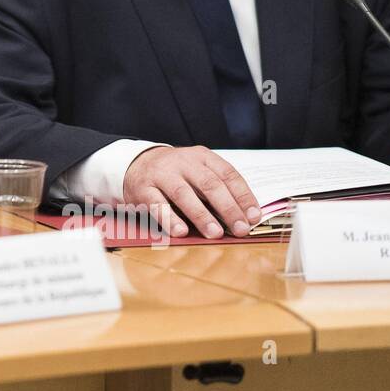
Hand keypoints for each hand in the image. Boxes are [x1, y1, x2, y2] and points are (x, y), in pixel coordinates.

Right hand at [123, 145, 261, 238]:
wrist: (136, 163)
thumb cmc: (176, 174)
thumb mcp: (198, 171)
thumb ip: (218, 189)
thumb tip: (245, 216)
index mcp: (201, 157)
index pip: (228, 174)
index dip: (243, 196)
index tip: (254, 217)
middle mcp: (182, 162)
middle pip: (209, 184)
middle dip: (228, 208)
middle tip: (240, 229)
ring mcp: (161, 174)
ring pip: (183, 194)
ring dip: (201, 215)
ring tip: (215, 233)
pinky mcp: (143, 188)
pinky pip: (157, 205)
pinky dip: (170, 219)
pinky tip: (181, 231)